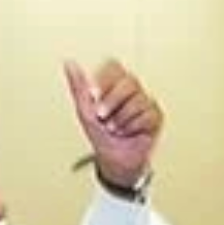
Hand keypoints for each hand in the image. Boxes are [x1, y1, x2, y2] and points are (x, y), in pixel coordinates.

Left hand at [64, 59, 160, 188]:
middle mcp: (131, 90)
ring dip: (120, 118)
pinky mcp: (155, 116)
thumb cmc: (100, 135)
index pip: (114, 67)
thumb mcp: (84, 111)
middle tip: (102, 116)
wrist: (113, 160)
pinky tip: (126, 132)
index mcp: (114, 84)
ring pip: (137, 100)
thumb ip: (79, 87)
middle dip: (112, 101)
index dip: (104, 80)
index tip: (94, 95)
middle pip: (128, 82)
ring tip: (113, 128)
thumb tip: (69, 64)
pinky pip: (147, 115)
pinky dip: (132, 127)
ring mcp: (144, 102)